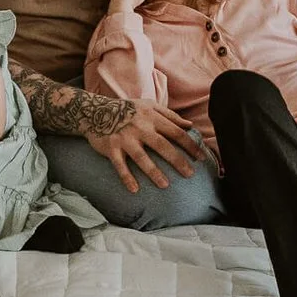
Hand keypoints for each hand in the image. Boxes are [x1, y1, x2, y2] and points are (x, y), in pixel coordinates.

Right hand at [91, 100, 211, 193]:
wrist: (95, 111)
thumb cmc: (127, 109)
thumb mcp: (149, 105)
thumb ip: (170, 115)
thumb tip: (190, 126)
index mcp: (151, 117)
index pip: (175, 132)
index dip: (190, 145)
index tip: (201, 158)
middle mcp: (139, 128)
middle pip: (162, 146)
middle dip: (177, 160)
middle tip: (190, 174)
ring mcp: (125, 138)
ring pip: (141, 157)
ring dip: (153, 172)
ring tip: (165, 185)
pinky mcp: (111, 148)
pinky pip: (119, 165)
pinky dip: (126, 177)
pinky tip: (134, 190)